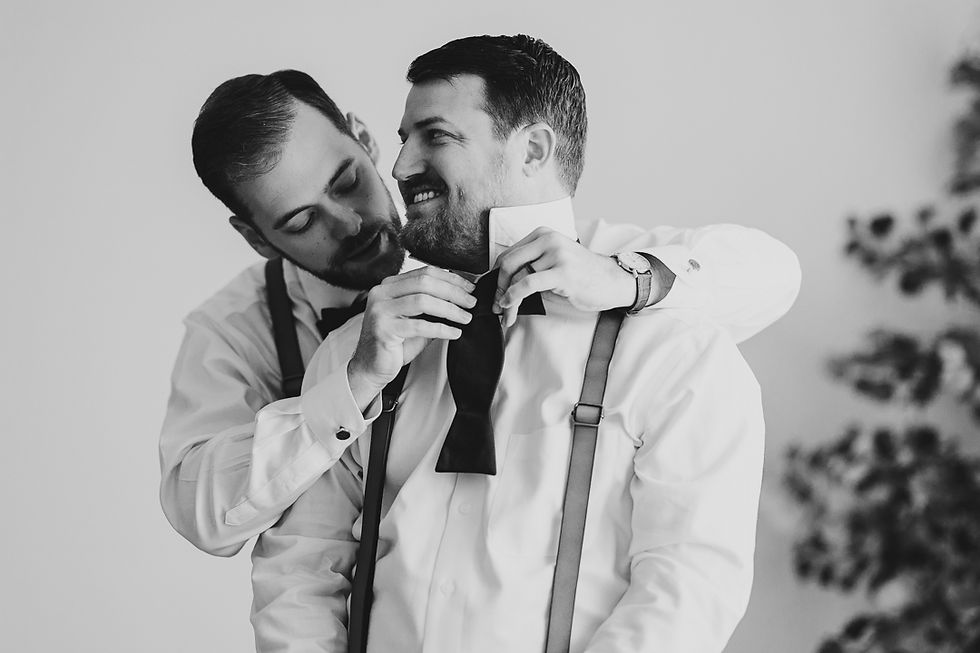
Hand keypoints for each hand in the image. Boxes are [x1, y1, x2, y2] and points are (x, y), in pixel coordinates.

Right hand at [347, 268, 474, 407]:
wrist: (372, 367)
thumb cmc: (395, 343)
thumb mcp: (415, 318)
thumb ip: (433, 305)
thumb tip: (463, 296)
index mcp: (389, 286)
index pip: (424, 272)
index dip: (451, 278)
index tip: (469, 287)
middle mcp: (381, 294)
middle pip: (425, 283)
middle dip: (453, 292)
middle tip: (471, 302)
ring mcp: (380, 311)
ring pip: (423, 301)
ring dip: (450, 309)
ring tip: (465, 318)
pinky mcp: (383, 330)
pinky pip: (419, 326)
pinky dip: (441, 329)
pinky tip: (454, 333)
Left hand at [493, 227, 637, 326]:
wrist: (611, 281)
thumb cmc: (581, 275)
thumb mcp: (552, 262)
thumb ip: (530, 266)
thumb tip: (501, 284)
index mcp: (542, 234)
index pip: (508, 254)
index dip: (496, 277)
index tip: (496, 294)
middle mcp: (548, 239)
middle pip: (507, 263)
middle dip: (498, 287)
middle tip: (496, 305)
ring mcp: (556, 254)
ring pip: (517, 277)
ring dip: (507, 300)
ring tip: (506, 315)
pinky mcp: (562, 272)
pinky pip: (528, 283)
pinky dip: (514, 296)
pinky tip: (510, 306)